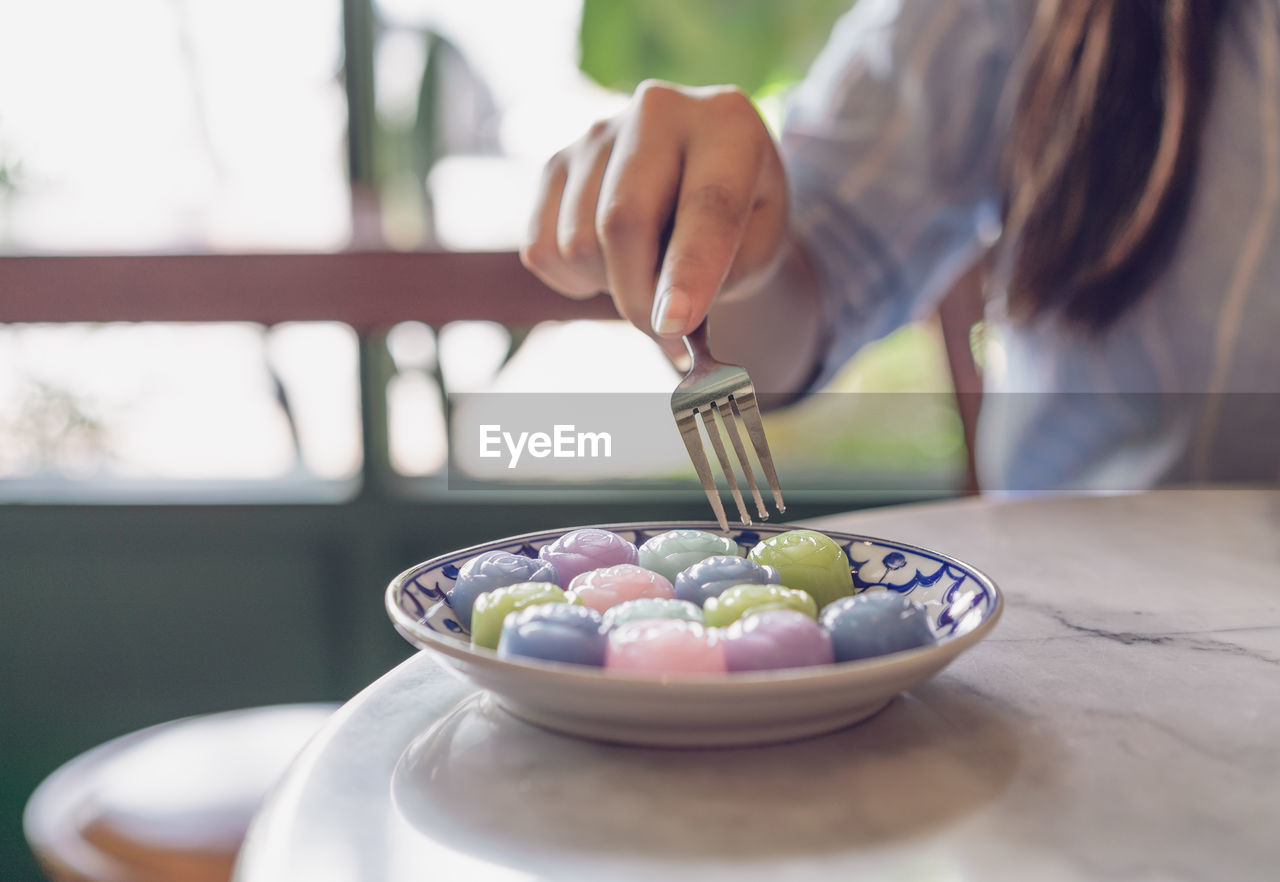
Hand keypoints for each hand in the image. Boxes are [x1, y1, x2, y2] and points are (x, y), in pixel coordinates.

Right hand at [520, 80, 789, 338]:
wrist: (707, 182)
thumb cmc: (742, 221)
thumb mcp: (756, 246)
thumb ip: (716, 277)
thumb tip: (662, 321)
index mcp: (727, 122)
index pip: (705, 206)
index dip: (688, 272)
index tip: (674, 323)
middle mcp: (656, 109)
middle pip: (622, 221)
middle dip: (639, 297)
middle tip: (665, 330)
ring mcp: (597, 132)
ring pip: (579, 244)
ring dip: (611, 286)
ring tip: (647, 271)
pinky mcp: (555, 162)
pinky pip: (543, 250)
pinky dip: (575, 280)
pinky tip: (611, 261)